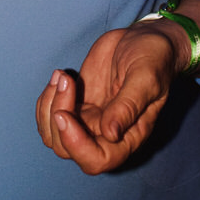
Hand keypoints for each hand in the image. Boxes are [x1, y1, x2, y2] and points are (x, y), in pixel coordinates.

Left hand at [36, 26, 178, 173]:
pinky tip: (59, 75)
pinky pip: (50, 114)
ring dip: (48, 106)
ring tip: (62, 75)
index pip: (97, 160)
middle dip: (57, 115)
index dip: (75, 145)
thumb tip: (111, 134)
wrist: (144, 40)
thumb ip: (129, 105)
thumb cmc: (153, 59)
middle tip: (65, 79)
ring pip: (53, 134)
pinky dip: (47, 98)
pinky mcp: (77, 102)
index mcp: (127, 136)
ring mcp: (88, 119)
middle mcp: (105, 134)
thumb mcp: (146, 78)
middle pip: (66, 148)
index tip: (64, 114)